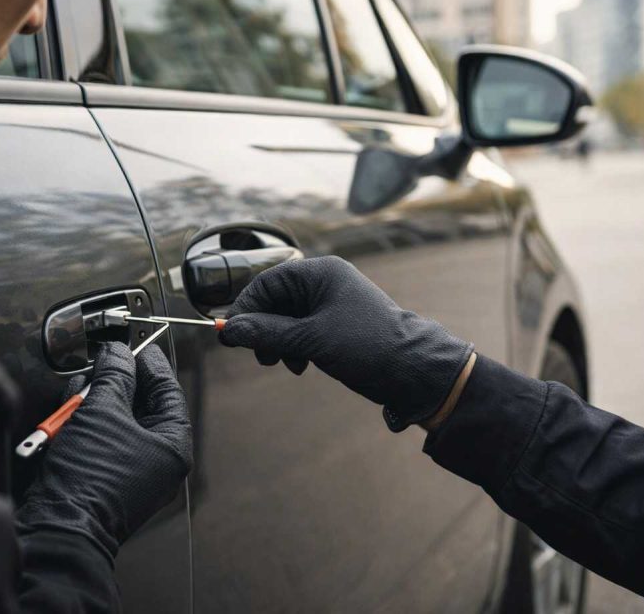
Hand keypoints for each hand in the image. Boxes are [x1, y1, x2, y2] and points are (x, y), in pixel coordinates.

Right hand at [16, 343, 191, 557]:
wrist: (57, 525)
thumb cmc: (90, 479)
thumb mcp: (103, 411)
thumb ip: (114, 375)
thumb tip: (117, 353)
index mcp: (172, 446)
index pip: (169, 391)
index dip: (150, 364)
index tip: (136, 344)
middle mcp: (156, 460)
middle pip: (142, 404)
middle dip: (118, 380)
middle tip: (103, 360)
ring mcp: (130, 470)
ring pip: (117, 419)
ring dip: (97, 399)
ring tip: (82, 385)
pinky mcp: (104, 475)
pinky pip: (101, 437)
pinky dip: (87, 420)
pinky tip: (70, 408)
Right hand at [219, 257, 473, 431]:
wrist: (413, 370)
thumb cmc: (367, 346)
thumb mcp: (311, 340)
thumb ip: (268, 332)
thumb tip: (230, 330)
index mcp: (321, 273)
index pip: (268, 282)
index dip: (247, 308)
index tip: (231, 335)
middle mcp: (324, 284)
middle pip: (275, 301)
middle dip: (263, 329)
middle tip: (261, 355)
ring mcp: (330, 305)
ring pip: (286, 319)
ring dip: (278, 342)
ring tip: (284, 362)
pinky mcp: (335, 327)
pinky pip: (301, 331)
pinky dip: (293, 348)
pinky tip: (300, 365)